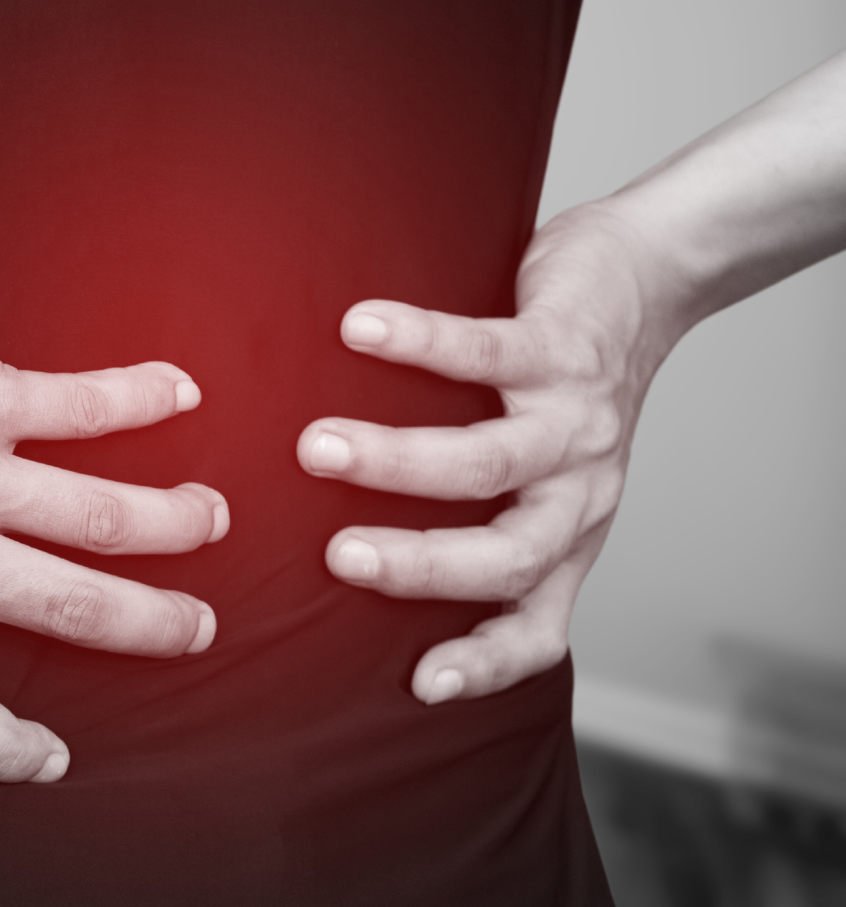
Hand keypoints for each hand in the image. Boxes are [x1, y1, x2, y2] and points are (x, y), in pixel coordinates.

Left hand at [0, 215, 229, 782]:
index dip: (5, 750)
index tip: (47, 760)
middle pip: (74, 612)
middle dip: (151, 628)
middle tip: (196, 627)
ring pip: (106, 513)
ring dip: (171, 521)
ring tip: (211, 521)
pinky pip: (84, 402)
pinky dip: (141, 397)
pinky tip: (181, 391)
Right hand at [296, 203, 685, 704]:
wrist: (646, 280)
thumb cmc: (561, 386)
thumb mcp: (539, 473)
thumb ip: (476, 514)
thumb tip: (345, 550)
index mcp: (566, 536)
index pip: (539, 626)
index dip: (489, 664)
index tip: (421, 684)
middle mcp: (578, 492)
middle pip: (510, 554)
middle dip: (421, 565)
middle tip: (340, 557)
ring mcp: (575, 421)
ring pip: (490, 461)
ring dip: (397, 460)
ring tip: (319, 447)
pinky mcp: (564, 346)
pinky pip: (486, 352)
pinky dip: (418, 343)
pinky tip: (361, 328)